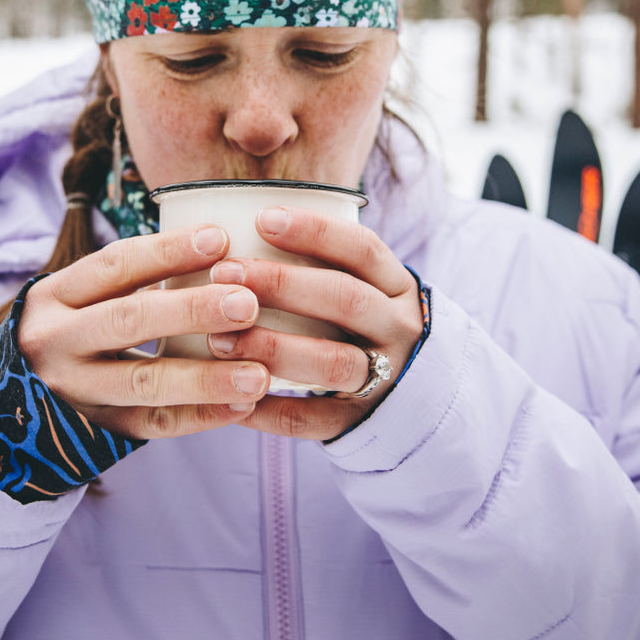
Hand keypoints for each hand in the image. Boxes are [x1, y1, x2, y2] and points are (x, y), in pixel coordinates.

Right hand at [17, 225, 270, 439]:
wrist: (13, 401)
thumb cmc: (71, 328)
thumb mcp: (81, 296)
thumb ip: (134, 278)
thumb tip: (220, 246)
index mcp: (56, 295)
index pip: (115, 265)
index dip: (168, 250)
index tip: (220, 238)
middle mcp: (57, 340)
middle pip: (129, 320)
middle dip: (192, 311)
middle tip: (248, 304)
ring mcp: (72, 390)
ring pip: (143, 382)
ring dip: (205, 378)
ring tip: (257, 374)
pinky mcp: (93, 430)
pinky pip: (151, 425)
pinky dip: (199, 416)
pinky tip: (241, 406)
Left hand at [205, 206, 424, 440]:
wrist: (421, 395)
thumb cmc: (366, 324)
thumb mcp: (367, 287)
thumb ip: (324, 263)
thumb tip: (243, 224)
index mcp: (396, 287)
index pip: (362, 249)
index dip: (315, 231)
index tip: (263, 218)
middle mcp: (397, 328)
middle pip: (345, 300)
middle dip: (282, 284)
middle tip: (226, 273)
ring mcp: (385, 378)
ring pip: (333, 362)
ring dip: (272, 348)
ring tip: (219, 340)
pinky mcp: (361, 421)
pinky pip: (313, 419)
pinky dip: (269, 410)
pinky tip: (231, 398)